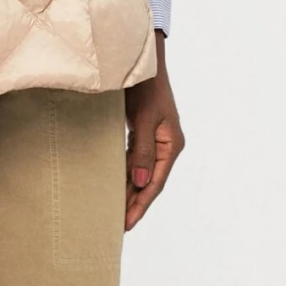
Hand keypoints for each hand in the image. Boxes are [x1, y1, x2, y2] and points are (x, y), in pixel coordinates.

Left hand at [123, 32, 183, 230]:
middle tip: (117, 226)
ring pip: (141, 172)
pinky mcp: (143, 132)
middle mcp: (166, 145)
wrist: (141, 60)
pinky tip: (115, 184)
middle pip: (149, 182)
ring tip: (115, 212)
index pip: (155, 183)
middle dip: (135, 204)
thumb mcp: (145, 119)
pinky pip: (134, 160)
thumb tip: (138, 183)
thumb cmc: (146, 86)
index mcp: (171, 145)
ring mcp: (155, 139)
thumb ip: (142, 151)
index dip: (141, 205)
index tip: (126, 224)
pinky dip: (125, 174)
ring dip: (129, 191)